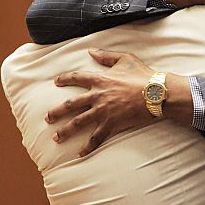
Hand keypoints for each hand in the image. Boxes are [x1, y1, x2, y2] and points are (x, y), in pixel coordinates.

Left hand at [44, 49, 191, 155]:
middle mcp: (97, 96)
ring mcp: (103, 111)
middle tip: (47, 117)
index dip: (65, 79)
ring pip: (78, 123)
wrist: (157, 94)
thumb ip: (106, 55)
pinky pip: (96, 137)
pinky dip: (88, 146)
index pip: (76, 78)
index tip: (56, 82)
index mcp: (100, 79)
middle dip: (57, 112)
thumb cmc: (144, 75)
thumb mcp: (126, 59)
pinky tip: (80, 153)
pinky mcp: (112, 124)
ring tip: (56, 138)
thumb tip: (91, 51)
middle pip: (71, 104)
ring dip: (65, 131)